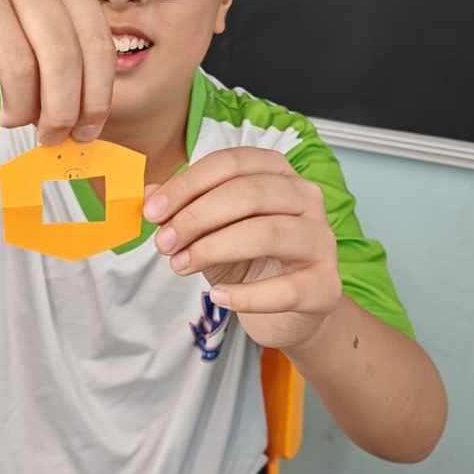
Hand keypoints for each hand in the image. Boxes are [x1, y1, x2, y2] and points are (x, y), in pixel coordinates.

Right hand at [0, 0, 115, 143]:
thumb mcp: (29, 36)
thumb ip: (61, 68)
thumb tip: (83, 125)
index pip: (95, 40)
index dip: (96, 94)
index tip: (85, 131)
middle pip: (61, 54)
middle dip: (61, 109)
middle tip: (49, 136)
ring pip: (16, 62)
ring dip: (19, 108)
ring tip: (11, 119)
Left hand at [143, 148, 343, 350]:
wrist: (289, 310)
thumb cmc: (249, 260)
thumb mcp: (209, 229)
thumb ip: (181, 209)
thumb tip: (146, 198)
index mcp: (278, 172)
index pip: (231, 163)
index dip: (188, 184)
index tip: (153, 211)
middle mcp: (306, 198)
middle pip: (250, 193)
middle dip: (197, 216)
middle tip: (164, 242)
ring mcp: (321, 240)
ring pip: (269, 233)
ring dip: (215, 248)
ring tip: (181, 265)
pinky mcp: (326, 285)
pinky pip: (286, 289)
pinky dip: (247, 295)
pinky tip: (218, 297)